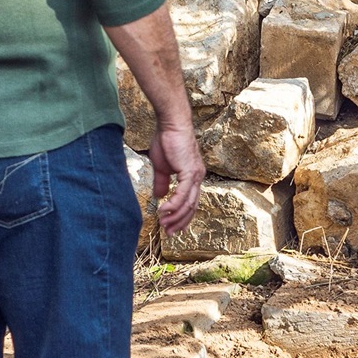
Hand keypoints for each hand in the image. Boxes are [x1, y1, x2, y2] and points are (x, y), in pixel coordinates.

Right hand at [149, 120, 203, 234]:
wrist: (170, 124)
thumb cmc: (166, 140)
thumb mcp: (161, 167)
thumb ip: (162, 183)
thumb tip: (160, 197)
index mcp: (192, 176)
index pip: (190, 202)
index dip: (183, 216)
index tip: (173, 227)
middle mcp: (197, 178)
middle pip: (192, 207)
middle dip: (180, 222)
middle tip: (169, 233)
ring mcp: (195, 175)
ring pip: (188, 204)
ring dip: (176, 217)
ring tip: (164, 225)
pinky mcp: (189, 172)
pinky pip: (183, 194)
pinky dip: (174, 205)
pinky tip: (164, 211)